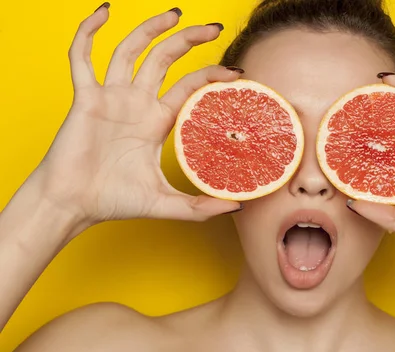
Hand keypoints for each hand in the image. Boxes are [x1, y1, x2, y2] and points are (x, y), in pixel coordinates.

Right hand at [34, 6, 241, 224]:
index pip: (189, 87)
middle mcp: (136, 103)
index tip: (236, 72)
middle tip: (214, 27)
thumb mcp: (166, 203)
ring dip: (150, 29)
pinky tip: (103, 13)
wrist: (74, 205)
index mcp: (157, 121)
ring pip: (130, 50)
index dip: (211, 75)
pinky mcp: (84, 98)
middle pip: (165, 59)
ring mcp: (110, 97)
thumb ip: (200, 207)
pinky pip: (82, 57)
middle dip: (188, 40)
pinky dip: (89, 33)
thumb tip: (238, 207)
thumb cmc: (115, 201)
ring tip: (175, 14)